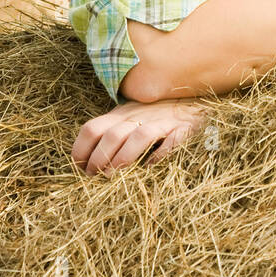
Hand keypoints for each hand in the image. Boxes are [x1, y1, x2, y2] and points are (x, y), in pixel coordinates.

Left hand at [72, 96, 206, 174]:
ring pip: (138, 136)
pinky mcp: (183, 128)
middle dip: (99, 159)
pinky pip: (171, 140)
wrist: (195, 99)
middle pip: (112, 135)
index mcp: (121, 114)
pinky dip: (160, 155)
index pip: (92, 129)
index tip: (80, 168)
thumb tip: (86, 160)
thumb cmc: (157, 114)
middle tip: (95, 176)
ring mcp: (162, 121)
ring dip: (123, 157)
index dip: (81, 150)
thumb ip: (111, 132)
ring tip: (115, 175)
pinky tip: (151, 166)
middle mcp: (139, 116)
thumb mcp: (130, 118)